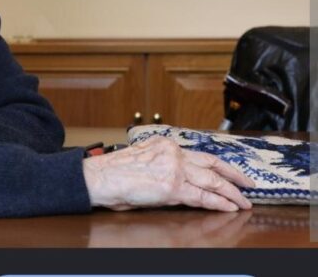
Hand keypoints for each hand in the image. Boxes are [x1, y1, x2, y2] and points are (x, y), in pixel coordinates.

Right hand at [82, 135, 254, 211]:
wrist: (101, 177)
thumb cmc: (114, 171)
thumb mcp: (142, 157)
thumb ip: (162, 163)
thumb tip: (178, 178)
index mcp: (165, 144)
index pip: (199, 155)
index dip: (218, 164)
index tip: (229, 171)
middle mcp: (173, 153)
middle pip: (212, 164)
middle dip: (234, 175)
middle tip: (249, 184)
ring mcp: (174, 169)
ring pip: (212, 181)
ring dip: (231, 192)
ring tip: (244, 201)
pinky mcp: (172, 187)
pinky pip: (202, 197)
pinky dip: (219, 203)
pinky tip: (229, 207)